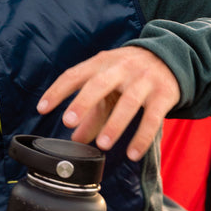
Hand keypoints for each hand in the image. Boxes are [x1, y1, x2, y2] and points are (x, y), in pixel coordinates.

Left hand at [37, 46, 179, 160]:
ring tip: (102, 145)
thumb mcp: (108, 85)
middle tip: (67, 122)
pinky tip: (132, 154)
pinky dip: (142, 137)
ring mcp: (143, 80)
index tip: (41, 108)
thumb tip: (75, 139)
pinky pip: (153, 118)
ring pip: (128, 102)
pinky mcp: (164, 94)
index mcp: (101, 62)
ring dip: (115, 124)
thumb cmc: (129, 73)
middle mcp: (121, 68)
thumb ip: (92, 112)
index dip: (57, 91)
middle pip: (99, 84)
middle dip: (82, 102)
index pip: (74, 75)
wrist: (169, 57)